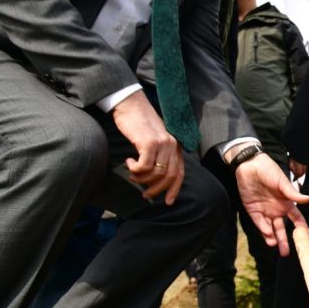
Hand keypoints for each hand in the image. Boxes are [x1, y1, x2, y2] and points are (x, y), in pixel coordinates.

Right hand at [111, 90, 184, 204]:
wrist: (130, 104)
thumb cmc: (139, 124)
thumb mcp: (153, 141)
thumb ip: (158, 156)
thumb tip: (154, 178)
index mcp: (175, 147)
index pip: (180, 174)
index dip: (174, 190)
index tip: (167, 202)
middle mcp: (172, 145)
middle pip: (169, 177)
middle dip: (156, 190)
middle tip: (144, 194)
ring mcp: (162, 143)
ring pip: (156, 174)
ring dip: (141, 179)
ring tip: (132, 174)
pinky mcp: (150, 142)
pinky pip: (144, 166)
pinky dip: (135, 169)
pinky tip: (128, 162)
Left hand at [232, 150, 308, 255]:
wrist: (249, 165)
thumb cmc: (269, 170)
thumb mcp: (283, 181)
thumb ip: (293, 193)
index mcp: (287, 203)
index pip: (297, 219)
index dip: (302, 229)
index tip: (308, 240)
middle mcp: (277, 209)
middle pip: (282, 229)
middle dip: (285, 241)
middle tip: (287, 253)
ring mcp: (264, 211)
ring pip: (270, 229)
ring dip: (273, 238)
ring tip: (276, 246)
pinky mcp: (252, 210)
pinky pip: (259, 223)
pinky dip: (263, 230)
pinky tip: (268, 235)